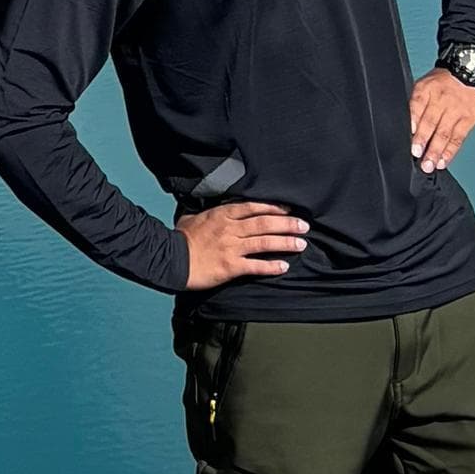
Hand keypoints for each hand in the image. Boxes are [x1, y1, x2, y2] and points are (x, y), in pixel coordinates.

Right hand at [179, 200, 308, 289]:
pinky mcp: (231, 267)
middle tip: (304, 225)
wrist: (170, 260)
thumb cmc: (179, 239)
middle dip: (286, 223)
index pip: (253, 207)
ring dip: (285, 243)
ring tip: (301, 244)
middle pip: (264, 223)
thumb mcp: (191, 217)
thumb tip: (206, 207)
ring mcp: (231, 248)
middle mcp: (230, 229)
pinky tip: (284, 266)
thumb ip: (205, 212)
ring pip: (264, 243)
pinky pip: (256, 266)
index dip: (273, 207)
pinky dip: (271, 266)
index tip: (289, 208)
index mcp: (221, 215)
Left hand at [409, 71, 474, 173]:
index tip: (410, 132)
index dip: (413, 119)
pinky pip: (458, 138)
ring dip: (436, 151)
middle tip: (417, 154)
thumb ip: (415, 103)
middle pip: (430, 122)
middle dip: (422, 140)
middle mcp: (441, 100)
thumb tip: (406, 126)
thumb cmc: (443, 82)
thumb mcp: (425, 84)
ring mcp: (456, 110)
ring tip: (429, 164)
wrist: (471, 73)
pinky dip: (450, 151)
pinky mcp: (468, 119)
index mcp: (426, 89)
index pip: (417, 104)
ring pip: (444, 133)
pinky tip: (443, 161)